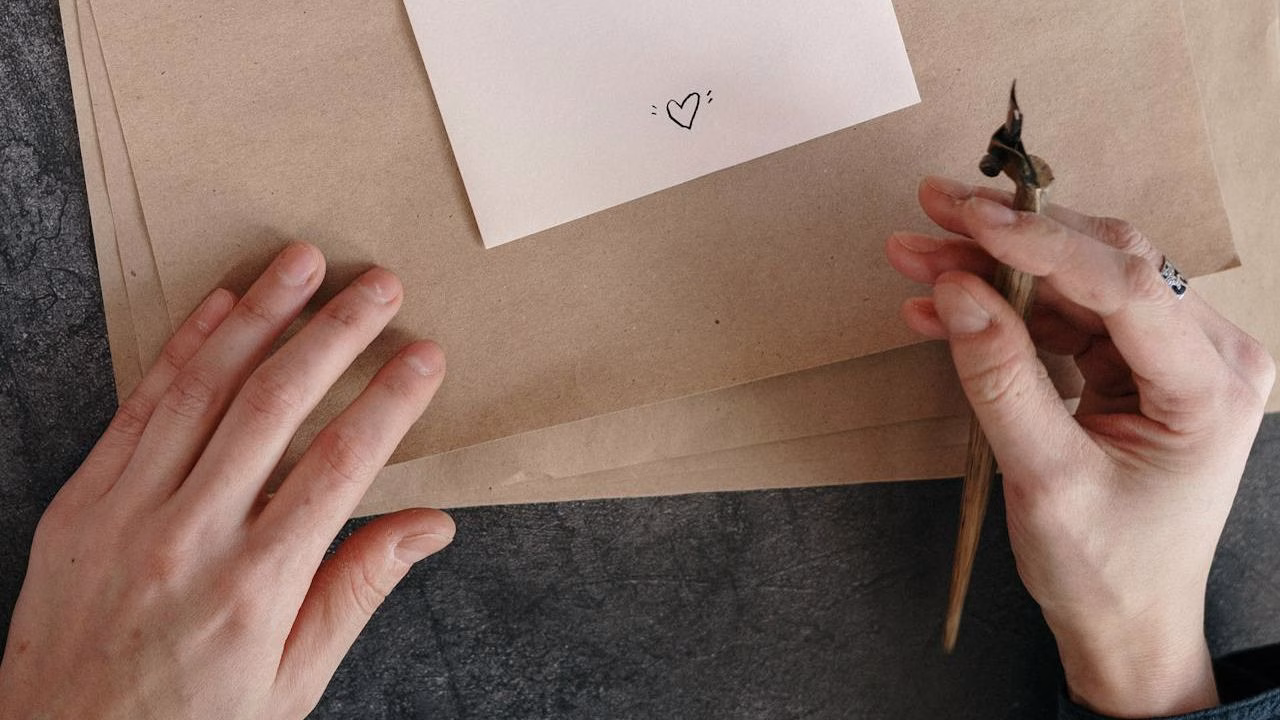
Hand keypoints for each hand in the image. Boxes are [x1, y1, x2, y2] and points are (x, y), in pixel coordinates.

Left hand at [0, 244, 453, 718]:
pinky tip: (219, 306)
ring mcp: (125, 514)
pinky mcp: (78, 504)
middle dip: (336, 334)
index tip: (425, 357)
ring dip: (260, 316)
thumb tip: (428, 526)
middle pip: (276, 406)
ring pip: (203, 388)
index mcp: (255, 587)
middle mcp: (189, 537)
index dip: (390, 402)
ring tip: (303, 263)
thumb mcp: (291, 683)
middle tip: (379, 285)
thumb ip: (356, 592)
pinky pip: (137, 407)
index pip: (341, 466)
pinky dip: (180, 349)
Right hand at [887, 177, 1274, 716]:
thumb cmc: (1103, 570)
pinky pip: (1066, 317)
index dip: (1041, 242)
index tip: (966, 218)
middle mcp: (1207, 355)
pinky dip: (1004, 308)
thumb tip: (956, 289)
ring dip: (995, 268)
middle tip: (929, 214)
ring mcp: (1174, 357)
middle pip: (1104, 264)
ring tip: (917, 256)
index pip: (1127, 284)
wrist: (1128, 624)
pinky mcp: (1138, 367)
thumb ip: (1000, 378)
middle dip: (1009, 239)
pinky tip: (942, 307)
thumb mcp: (1044, 478)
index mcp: (1209, 385)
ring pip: (1078, 281)